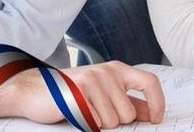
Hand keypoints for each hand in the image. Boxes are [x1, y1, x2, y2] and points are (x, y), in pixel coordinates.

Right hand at [14, 61, 164, 129]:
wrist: (36, 90)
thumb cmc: (73, 92)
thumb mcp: (104, 91)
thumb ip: (127, 101)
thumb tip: (152, 113)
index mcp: (117, 69)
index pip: (149, 83)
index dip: (157, 103)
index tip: (156, 119)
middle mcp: (107, 71)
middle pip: (129, 113)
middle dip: (116, 121)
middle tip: (97, 111)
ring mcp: (92, 81)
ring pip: (113, 121)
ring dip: (100, 123)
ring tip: (85, 110)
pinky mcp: (78, 93)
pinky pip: (96, 122)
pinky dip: (88, 123)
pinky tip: (77, 112)